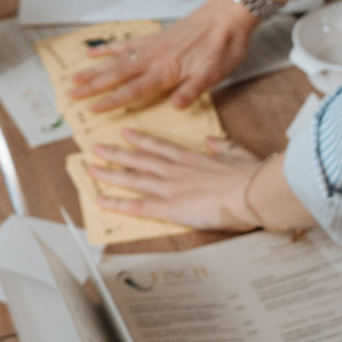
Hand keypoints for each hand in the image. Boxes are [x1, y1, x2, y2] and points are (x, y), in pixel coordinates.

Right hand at [65, 0, 256, 110]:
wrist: (228, 14)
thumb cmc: (223, 46)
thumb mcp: (214, 74)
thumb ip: (192, 90)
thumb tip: (175, 106)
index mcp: (167, 71)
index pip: (134, 90)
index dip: (112, 100)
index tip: (93, 109)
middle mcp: (154, 58)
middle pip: (117, 74)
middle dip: (93, 86)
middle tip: (71, 95)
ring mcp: (152, 46)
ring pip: (116, 59)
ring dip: (94, 69)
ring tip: (74, 77)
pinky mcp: (154, 37)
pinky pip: (126, 42)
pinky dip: (108, 47)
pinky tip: (94, 51)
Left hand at [87, 134, 266, 230]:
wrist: (250, 191)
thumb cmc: (250, 175)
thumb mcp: (238, 153)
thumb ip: (223, 146)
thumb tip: (211, 141)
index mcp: (193, 159)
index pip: (161, 147)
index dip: (141, 140)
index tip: (126, 133)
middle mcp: (176, 171)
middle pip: (140, 160)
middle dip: (116, 153)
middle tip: (97, 148)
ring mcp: (170, 188)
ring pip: (133, 179)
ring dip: (110, 174)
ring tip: (91, 169)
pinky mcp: (169, 208)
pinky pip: (138, 207)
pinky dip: (118, 204)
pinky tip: (102, 201)